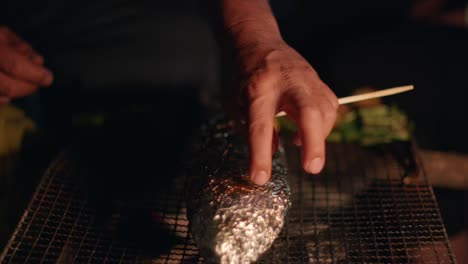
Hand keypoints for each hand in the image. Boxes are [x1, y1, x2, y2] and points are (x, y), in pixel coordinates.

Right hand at [0, 26, 52, 103]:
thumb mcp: (1, 34)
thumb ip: (20, 47)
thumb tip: (38, 62)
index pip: (14, 64)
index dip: (34, 74)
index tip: (48, 78)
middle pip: (7, 85)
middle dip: (28, 87)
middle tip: (39, 83)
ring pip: (0, 95)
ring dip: (16, 93)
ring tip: (25, 85)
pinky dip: (1, 100)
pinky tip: (7, 96)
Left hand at [229, 40, 337, 184]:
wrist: (255, 40)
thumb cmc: (240, 75)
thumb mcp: (232, 102)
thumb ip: (249, 129)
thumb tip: (273, 153)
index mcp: (258, 87)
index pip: (260, 125)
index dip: (260, 154)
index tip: (260, 178)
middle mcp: (287, 81)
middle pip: (309, 112)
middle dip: (314, 143)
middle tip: (312, 169)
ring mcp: (307, 78)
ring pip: (325, 110)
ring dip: (318, 137)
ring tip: (302, 148)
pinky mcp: (318, 81)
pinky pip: (330, 107)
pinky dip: (323, 126)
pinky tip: (306, 134)